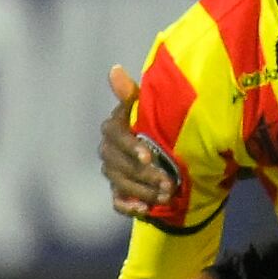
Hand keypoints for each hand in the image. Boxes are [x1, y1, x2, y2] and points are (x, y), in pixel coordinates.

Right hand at [99, 66, 178, 215]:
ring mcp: (112, 173)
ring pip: (123, 184)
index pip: (116, 137)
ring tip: (166, 195)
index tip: (149, 157)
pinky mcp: (118, 192)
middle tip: (169, 182)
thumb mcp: (146, 106)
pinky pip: (118, 202)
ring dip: (144, 191)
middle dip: (145, 175)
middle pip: (121, 165)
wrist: (164, 150)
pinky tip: (146, 209)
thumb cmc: (154, 121)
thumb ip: (131, 93)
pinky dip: (131, 206)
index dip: (131, 148)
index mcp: (112, 128)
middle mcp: (107, 151)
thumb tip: (114, 69)